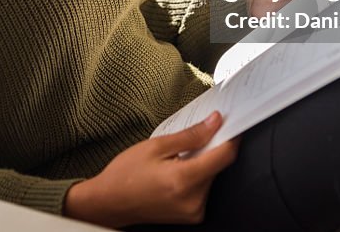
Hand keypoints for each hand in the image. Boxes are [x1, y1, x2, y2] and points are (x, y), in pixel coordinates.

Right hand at [63, 111, 239, 227]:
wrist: (109, 202)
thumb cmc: (126, 173)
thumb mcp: (156, 146)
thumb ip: (190, 135)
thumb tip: (214, 123)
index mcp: (184, 180)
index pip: (224, 156)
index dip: (230, 136)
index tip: (227, 123)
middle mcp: (193, 200)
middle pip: (218, 166)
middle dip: (210, 148)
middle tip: (191, 139)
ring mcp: (193, 211)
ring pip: (212, 177)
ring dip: (202, 163)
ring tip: (177, 159)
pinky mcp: (192, 216)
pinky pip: (204, 189)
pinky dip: (197, 176)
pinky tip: (177, 172)